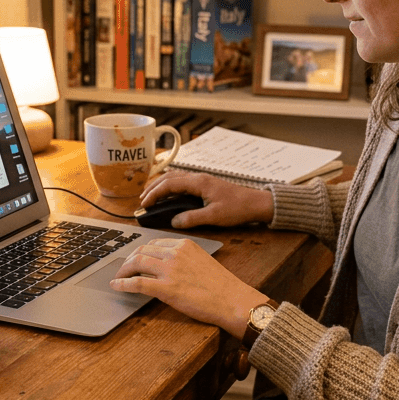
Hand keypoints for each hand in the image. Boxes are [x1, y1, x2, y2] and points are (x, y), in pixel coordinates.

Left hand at [111, 238, 268, 337]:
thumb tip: (166, 267)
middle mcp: (175, 253)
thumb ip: (183, 259)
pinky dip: (123, 284)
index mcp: (184, 245)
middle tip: (123, 269)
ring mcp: (170, 270)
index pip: (154, 243)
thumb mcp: (202, 261)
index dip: (140, 252)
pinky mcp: (167, 288)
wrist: (232, 300)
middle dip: (128, 260)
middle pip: (142, 250)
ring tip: (119, 278)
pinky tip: (117, 286)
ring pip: (136, 263)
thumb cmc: (221, 286)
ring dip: (123, 271)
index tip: (135, 259)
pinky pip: (138, 283)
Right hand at [140, 172, 272, 228]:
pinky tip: (168, 196)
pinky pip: (183, 182)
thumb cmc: (239, 208)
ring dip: (161, 186)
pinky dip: (171, 187)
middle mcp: (199, 178)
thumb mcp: (214, 216)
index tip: (144, 204)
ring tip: (150, 196)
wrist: (257, 203)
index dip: (154, 193)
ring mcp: (202, 180)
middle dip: (153, 188)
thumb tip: (174, 221)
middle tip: (142, 201)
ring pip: (175, 178)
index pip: (170, 184)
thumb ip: (192, 218)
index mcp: (199, 182)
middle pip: (169, 178)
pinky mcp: (206, 185)